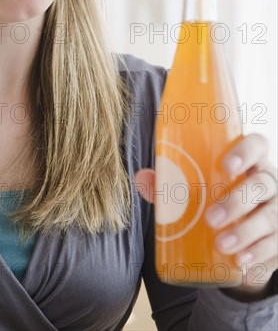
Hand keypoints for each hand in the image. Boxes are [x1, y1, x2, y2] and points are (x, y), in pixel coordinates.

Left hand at [135, 133, 276, 299]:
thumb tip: (143, 177)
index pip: (257, 145)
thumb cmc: (215, 196)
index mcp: (249, 162)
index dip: (245, 152)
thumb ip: (170, 180)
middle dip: (237, 202)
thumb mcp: (196, 186)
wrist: (240, 230)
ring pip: (271, 217)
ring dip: (246, 233)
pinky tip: (244, 262)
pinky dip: (261, 255)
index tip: (226, 166)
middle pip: (263, 184)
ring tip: (222, 245)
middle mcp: (268, 182)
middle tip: (211, 219)